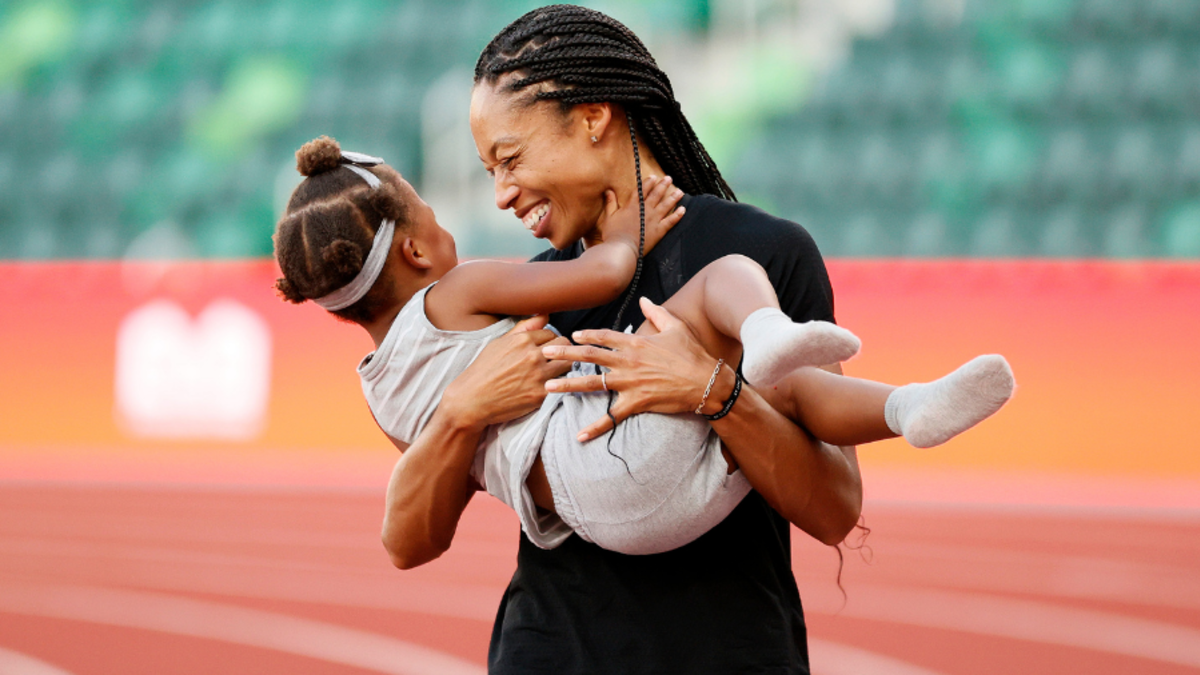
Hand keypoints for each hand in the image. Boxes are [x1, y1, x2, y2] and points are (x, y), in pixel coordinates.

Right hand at [440, 315, 572, 429]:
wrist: (471, 400)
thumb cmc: (483, 370)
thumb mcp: (499, 343)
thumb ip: (524, 328)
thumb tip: (544, 314)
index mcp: (522, 340)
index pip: (551, 333)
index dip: (549, 341)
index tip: (544, 349)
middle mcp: (532, 355)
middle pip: (564, 345)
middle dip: (560, 350)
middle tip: (553, 359)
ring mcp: (538, 375)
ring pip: (568, 364)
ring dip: (563, 366)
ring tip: (553, 371)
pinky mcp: (541, 394)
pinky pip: (561, 383)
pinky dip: (557, 383)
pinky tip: (549, 385)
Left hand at [541, 298, 717, 440]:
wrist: (707, 382)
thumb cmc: (692, 354)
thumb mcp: (675, 327)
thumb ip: (656, 313)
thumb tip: (644, 300)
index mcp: (635, 342)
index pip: (603, 337)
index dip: (586, 335)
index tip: (571, 336)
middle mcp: (627, 361)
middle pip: (589, 356)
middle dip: (564, 355)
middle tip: (544, 354)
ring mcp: (629, 382)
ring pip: (592, 383)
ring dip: (568, 386)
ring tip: (548, 389)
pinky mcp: (636, 402)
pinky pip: (611, 417)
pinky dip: (595, 427)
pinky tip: (579, 436)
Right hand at [596, 175, 684, 254]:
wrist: (622, 249)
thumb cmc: (613, 234)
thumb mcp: (609, 217)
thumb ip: (610, 203)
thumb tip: (608, 191)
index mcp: (632, 206)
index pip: (642, 190)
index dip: (648, 183)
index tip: (654, 177)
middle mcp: (645, 210)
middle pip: (656, 195)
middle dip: (663, 185)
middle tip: (669, 179)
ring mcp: (654, 220)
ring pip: (666, 205)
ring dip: (673, 197)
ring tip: (680, 191)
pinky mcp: (659, 231)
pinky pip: (671, 221)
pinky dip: (677, 215)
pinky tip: (683, 209)